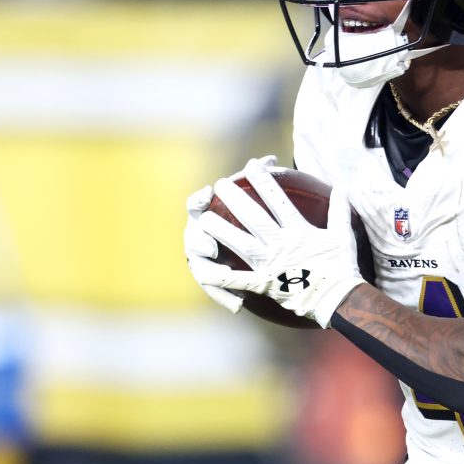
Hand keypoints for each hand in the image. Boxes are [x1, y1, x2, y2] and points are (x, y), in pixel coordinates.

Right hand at [183, 155, 278, 312]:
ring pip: (200, 268)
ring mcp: (202, 259)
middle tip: (212, 246)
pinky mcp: (212, 278)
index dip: (198, 200)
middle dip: (201, 242)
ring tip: (226, 281)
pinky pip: (216, 290)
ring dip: (211, 273)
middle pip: (194, 239)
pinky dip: (224, 296)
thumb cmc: (240, 213)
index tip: (207, 195)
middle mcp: (198, 235)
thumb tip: (269, 158)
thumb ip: (256, 178)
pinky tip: (238, 305)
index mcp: (204, 213)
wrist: (236, 241)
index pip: (195, 204)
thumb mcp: (248, 195)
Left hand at [197, 157, 364, 326]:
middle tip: (220, 184)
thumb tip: (343, 184)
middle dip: (235, 199)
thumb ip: (339, 208)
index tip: (251, 165)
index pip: (277, 200)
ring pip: (241, 244)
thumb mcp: (343, 234)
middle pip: (253, 218)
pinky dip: (221, 278)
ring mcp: (271, 264)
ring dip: (222, 231)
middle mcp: (281, 244)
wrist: (338, 298)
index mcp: (298, 231)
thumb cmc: (341, 266)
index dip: (263, 181)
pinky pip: (239, 281)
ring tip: (205, 218)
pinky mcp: (264, 284)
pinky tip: (204, 272)